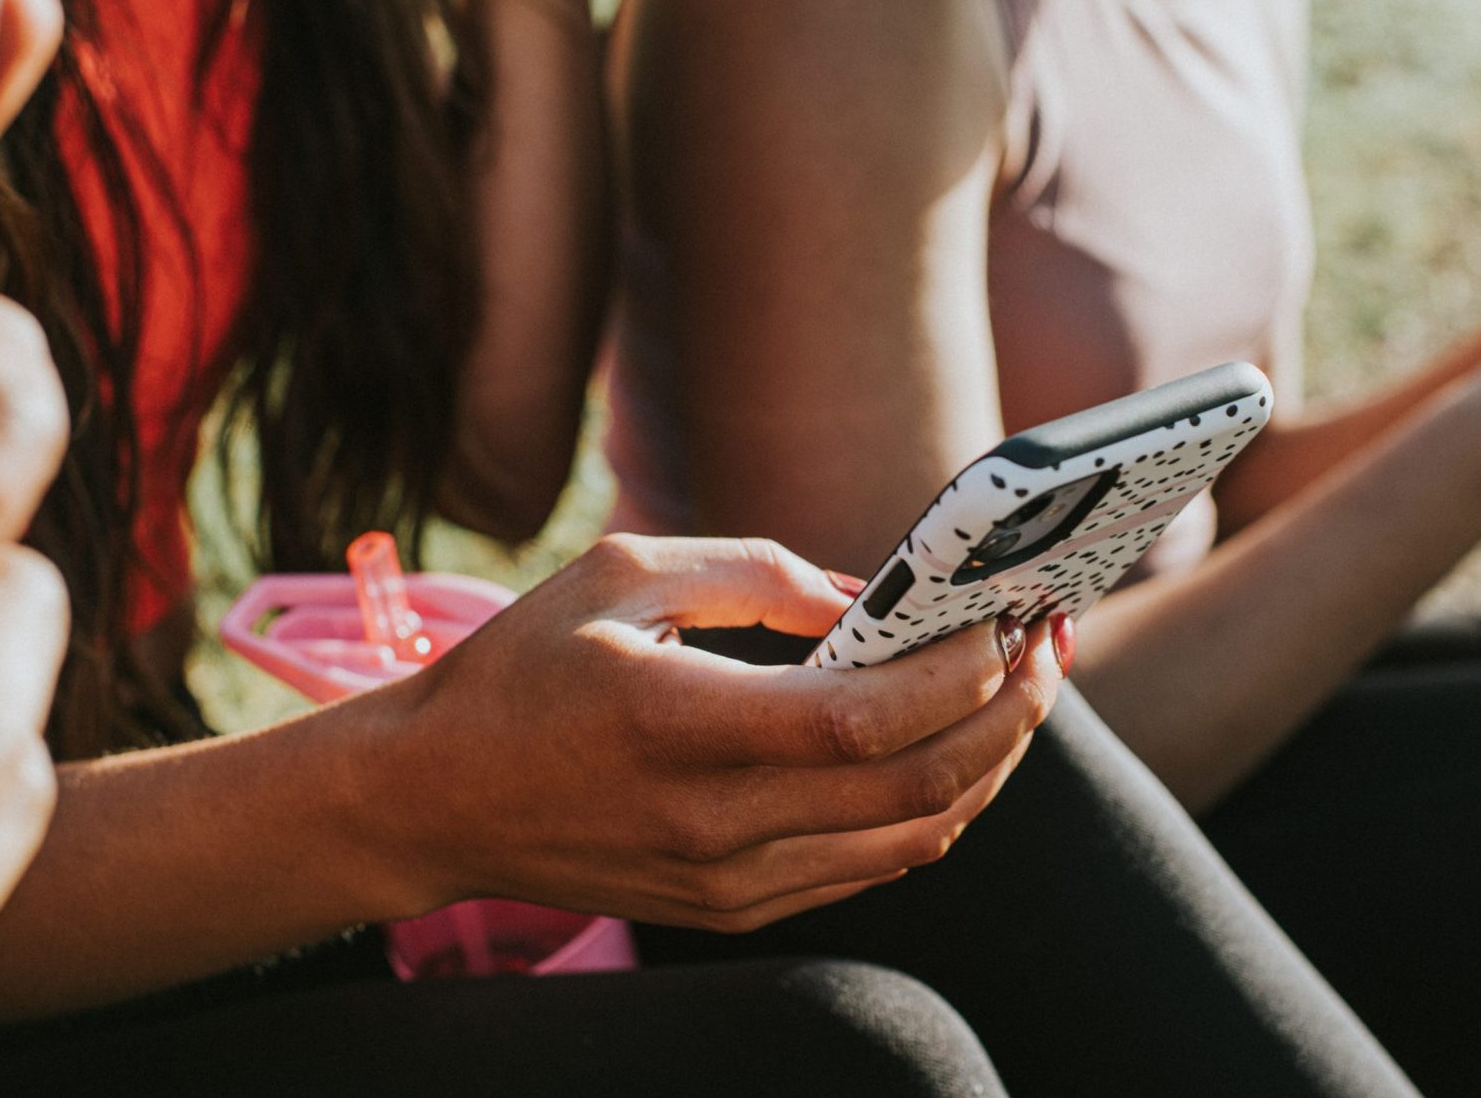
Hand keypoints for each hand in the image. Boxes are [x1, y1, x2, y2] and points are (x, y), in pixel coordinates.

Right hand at [359, 535, 1065, 932]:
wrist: (434, 799)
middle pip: (917, 788)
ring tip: (1016, 693)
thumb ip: (760, 572)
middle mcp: (714, 821)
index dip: (961, 674)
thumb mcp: (623, 574)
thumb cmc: (522, 670)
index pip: (867, 721)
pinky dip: (929, 807)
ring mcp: (728, 880)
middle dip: (1010, 714)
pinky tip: (945, 745)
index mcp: (682, 724)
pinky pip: (869, 867)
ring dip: (986, 764)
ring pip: (913, 840)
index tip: (1007, 619)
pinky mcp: (733, 908)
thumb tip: (876, 593)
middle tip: (1046, 647)